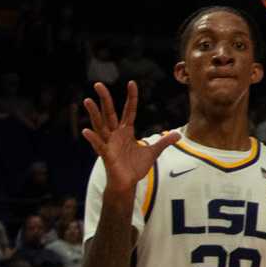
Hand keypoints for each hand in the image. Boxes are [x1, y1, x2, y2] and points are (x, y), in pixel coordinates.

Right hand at [80, 81, 177, 196]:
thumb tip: (178, 135)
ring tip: (87, 100)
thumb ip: (164, 142)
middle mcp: (116, 134)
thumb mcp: (153, 152)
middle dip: (104, 99)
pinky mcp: (107, 155)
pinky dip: (93, 138)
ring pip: (100, 125)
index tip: (131, 83)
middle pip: (109, 113)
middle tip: (98, 84)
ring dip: (94, 113)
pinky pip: (99, 145)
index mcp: (126, 131)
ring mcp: (110, 143)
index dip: (131, 97)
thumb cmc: (135, 167)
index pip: (129, 110)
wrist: (127, 184)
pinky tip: (87, 130)